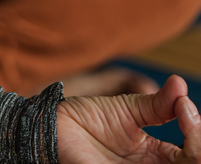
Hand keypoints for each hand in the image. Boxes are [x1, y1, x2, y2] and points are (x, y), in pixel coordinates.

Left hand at [57, 74, 199, 162]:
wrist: (55, 125)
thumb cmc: (88, 119)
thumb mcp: (128, 109)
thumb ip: (157, 104)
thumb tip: (180, 84)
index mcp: (159, 158)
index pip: (196, 155)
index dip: (198, 133)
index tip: (184, 106)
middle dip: (199, 146)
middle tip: (187, 114)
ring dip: (193, 152)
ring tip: (183, 121)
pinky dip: (172, 161)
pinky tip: (166, 148)